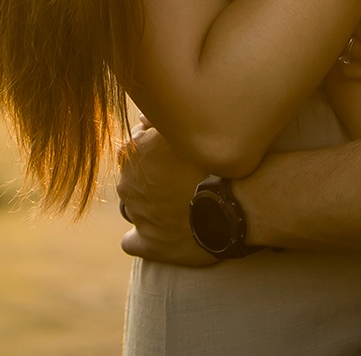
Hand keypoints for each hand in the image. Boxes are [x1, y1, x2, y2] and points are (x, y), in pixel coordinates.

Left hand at [116, 120, 217, 266]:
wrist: (232, 203)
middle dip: (151, 179)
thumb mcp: (185, 129)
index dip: (156, 151)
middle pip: (134, 178)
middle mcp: (128, 185)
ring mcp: (137, 215)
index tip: (176, 156)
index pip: (135, 148)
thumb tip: (143, 117)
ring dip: (150, 206)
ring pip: (135, 207)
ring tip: (179, 206)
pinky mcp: (149, 244)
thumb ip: (159, 118)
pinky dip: (143, 238)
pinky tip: (160, 235)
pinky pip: (132, 242)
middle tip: (181, 180)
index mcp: (133, 155)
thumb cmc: (212, 161)